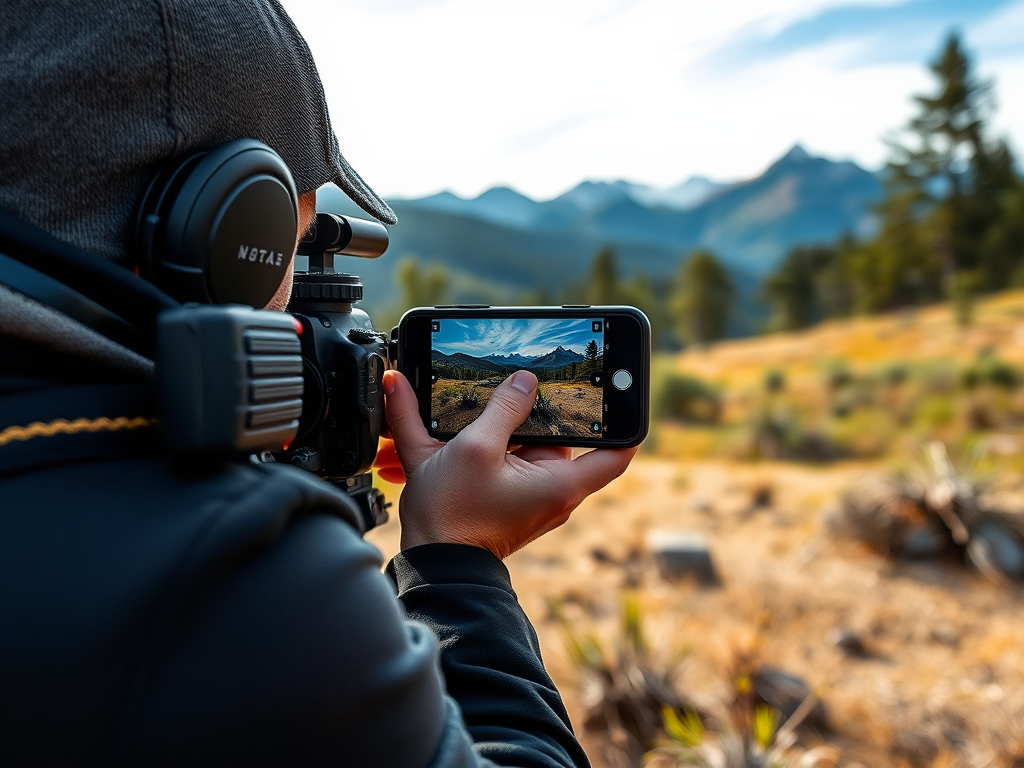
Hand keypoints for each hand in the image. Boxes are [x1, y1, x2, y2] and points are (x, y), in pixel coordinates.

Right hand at [380, 369, 637, 558]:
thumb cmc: (454, 513)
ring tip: (475, 420)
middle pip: (561, 439)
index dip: (624, 422)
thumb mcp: (476, 447)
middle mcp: (553, 492)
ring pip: (528, 448)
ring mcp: (530, 498)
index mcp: (561, 483)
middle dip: (538, 415)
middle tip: (515, 389)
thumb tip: (526, 381)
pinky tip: (454, 436)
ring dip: (504, 431)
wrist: (429, 563)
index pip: (617, 452)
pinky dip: (489, 448)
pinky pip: (508, 463)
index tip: (618, 394)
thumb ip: (503, 408)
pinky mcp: (508, 501)